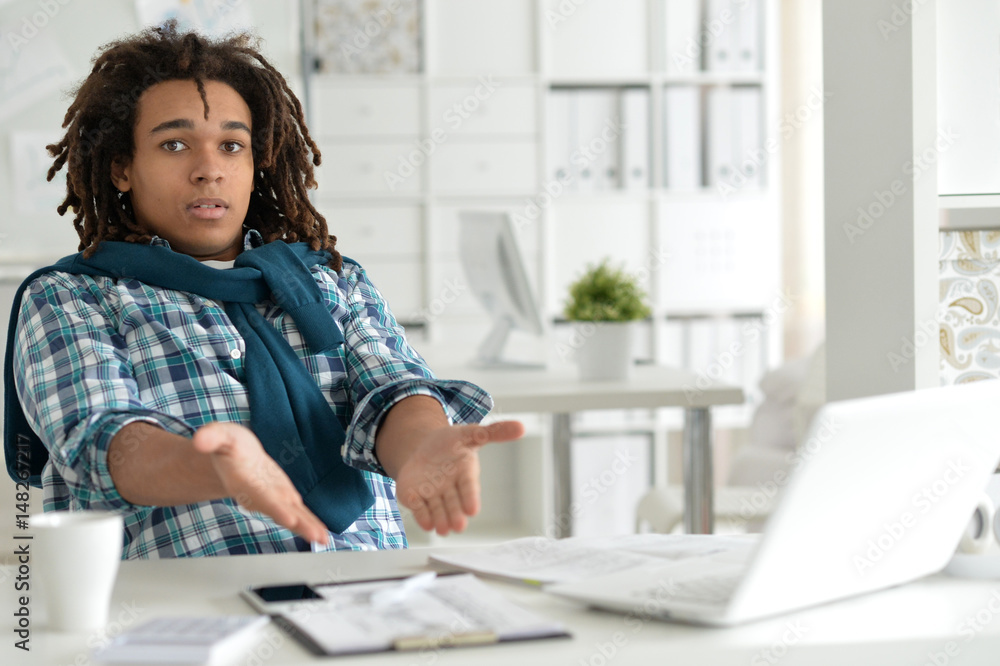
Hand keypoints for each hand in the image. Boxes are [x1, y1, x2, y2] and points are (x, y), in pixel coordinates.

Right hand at [192, 422, 327, 544]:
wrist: (234, 458)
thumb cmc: (228, 447)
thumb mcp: (220, 435)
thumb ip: (213, 437)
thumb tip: (201, 439)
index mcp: (245, 483)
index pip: (261, 497)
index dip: (274, 508)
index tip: (289, 518)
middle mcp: (260, 496)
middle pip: (281, 512)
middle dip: (298, 525)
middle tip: (316, 536)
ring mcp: (274, 499)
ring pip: (293, 515)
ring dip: (309, 527)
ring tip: (323, 539)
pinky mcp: (285, 498)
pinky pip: (299, 512)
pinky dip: (311, 522)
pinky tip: (322, 534)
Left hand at [393, 421, 524, 535]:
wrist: (423, 446)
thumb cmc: (451, 443)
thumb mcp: (471, 433)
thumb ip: (495, 432)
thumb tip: (521, 427)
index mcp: (465, 474)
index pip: (469, 488)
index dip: (470, 498)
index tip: (472, 510)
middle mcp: (450, 488)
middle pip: (453, 504)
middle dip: (455, 515)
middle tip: (459, 526)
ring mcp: (432, 494)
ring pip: (437, 510)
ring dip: (440, 520)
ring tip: (443, 529)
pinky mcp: (415, 497)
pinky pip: (418, 508)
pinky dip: (421, 516)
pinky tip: (426, 524)